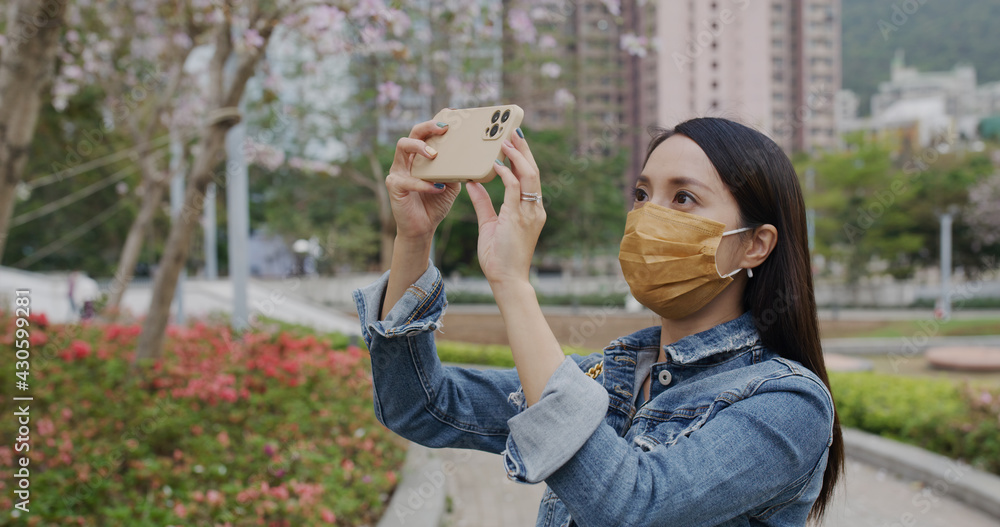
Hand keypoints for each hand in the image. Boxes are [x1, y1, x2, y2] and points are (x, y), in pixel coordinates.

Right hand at [386, 120, 460, 241]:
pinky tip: (437, 187)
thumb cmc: (435, 202)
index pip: (426, 132)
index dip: (437, 121)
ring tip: (434, 154)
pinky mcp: (394, 186)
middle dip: (427, 126)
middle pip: (413, 132)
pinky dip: (424, 184)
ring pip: (402, 146)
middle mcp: (407, 159)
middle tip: (443, 128)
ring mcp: (398, 170)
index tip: (453, 113)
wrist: (422, 227)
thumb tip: (470, 157)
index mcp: (420, 156)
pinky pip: (408, 180)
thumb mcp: (451, 183)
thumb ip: (456, 169)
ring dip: (419, 147)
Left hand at [467, 130, 544, 286]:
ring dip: (516, 155)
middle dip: (523, 149)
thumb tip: (472, 182)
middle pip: (533, 171)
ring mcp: (530, 213)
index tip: (513, 141)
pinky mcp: (520, 218)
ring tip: (504, 140)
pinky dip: (506, 173)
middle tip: (512, 130)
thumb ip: (483, 202)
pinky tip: (494, 163)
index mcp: (530, 210)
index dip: (522, 157)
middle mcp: (534, 209)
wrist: (506, 280)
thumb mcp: (489, 224)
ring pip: (529, 175)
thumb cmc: (499, 257)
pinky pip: (514, 188)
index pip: (529, 177)